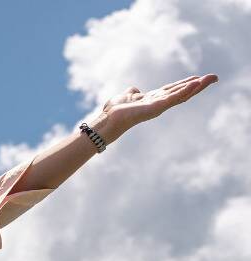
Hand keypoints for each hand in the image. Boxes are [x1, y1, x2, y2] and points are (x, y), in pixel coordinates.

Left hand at [98, 73, 218, 133]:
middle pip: (182, 92)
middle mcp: (159, 103)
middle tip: (214, 77)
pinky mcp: (157, 108)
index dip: (186, 84)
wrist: (108, 120)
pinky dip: (185, 90)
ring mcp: (159, 106)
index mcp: (153, 99)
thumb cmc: (114, 111)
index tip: (199, 78)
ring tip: (210, 78)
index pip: (174, 90)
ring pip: (182, 94)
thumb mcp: (125, 96)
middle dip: (198, 85)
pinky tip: (196, 83)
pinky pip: (174, 97)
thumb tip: (135, 90)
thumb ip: (132, 93)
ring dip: (197, 86)